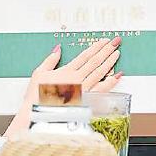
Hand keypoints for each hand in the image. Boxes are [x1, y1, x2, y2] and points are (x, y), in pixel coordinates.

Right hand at [4, 37, 123, 135]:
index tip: (104, 41)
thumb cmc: (37, 96)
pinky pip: (102, 89)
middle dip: (106, 50)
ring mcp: (83, 89)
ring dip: (110, 62)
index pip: (85, 56)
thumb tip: (58, 48)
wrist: (39, 114)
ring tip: (117, 54)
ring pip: (100, 72)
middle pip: (95, 61)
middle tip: (115, 42)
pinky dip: (111, 82)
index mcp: (66, 71)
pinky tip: (117, 75)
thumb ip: (50, 60)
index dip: (96, 47)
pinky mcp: (87, 100)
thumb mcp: (39, 73)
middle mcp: (77, 79)